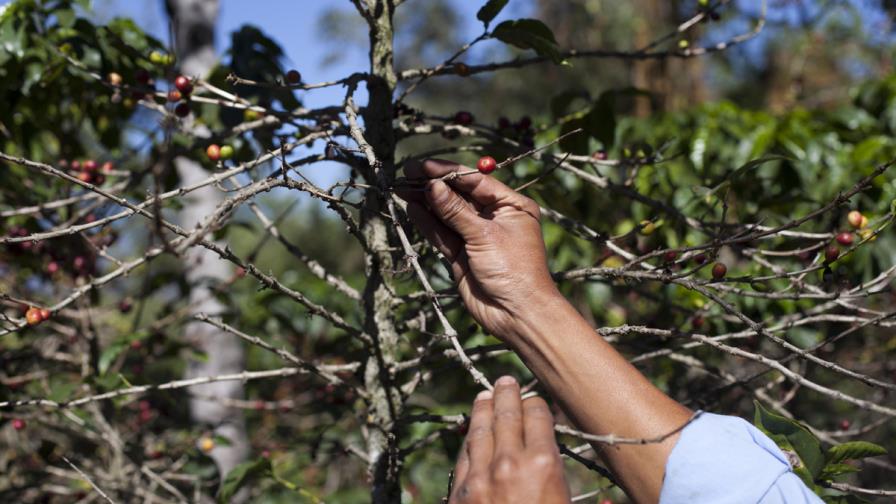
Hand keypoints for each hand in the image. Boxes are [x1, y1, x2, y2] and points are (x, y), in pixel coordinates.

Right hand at [399, 159, 559, 340]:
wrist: (517, 314)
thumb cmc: (514, 270)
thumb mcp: (485, 235)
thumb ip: (455, 211)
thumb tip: (432, 185)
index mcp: (510, 205)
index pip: (475, 181)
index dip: (447, 172)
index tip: (422, 166)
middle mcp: (494, 217)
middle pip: (459, 195)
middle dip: (433, 185)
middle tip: (406, 173)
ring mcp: (477, 237)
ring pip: (447, 214)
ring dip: (426, 201)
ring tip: (401, 188)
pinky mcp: (462, 255)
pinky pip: (442, 234)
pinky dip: (427, 222)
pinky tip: (412, 208)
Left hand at [449, 376, 569, 503]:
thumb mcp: (565, 499)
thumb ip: (555, 469)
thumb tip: (550, 451)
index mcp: (543, 464)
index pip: (536, 415)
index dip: (536, 403)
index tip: (534, 400)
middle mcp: (509, 464)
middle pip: (506, 415)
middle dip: (506, 394)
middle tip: (505, 382)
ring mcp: (480, 477)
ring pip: (480, 431)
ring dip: (483, 410)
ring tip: (484, 396)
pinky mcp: (460, 492)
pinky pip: (464, 456)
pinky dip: (469, 439)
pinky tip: (471, 432)